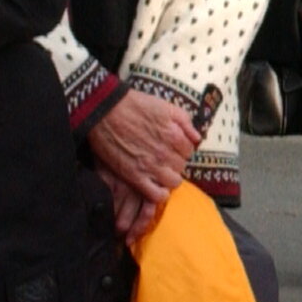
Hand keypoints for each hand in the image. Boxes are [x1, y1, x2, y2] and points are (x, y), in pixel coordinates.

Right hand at [85, 88, 198, 232]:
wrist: (104, 111)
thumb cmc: (133, 106)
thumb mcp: (165, 106)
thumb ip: (184, 121)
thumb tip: (197, 137)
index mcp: (174, 135)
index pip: (190, 150)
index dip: (181, 149)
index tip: (173, 147)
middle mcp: (165, 153)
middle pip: (182, 166)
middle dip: (175, 162)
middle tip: (164, 158)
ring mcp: (150, 167)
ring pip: (173, 182)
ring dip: (169, 178)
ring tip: (160, 172)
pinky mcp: (135, 177)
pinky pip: (156, 195)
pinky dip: (159, 194)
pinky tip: (155, 186)